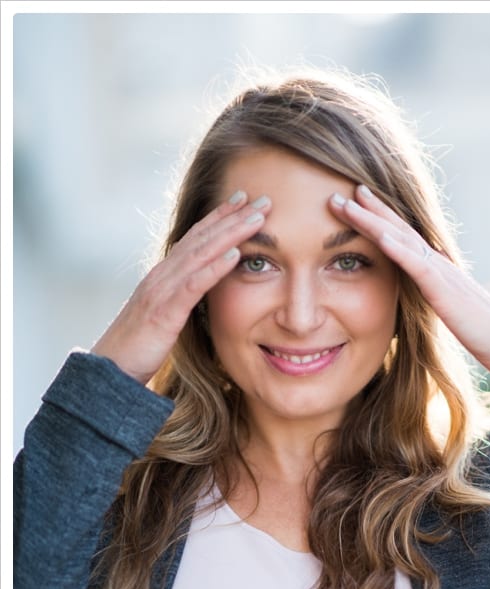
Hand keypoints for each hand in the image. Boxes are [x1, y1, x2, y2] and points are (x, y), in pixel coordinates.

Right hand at [91, 192, 270, 383]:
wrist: (109, 372)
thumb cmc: (137, 349)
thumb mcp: (163, 318)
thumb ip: (179, 301)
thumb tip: (196, 294)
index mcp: (163, 276)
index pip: (195, 239)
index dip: (219, 217)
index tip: (244, 200)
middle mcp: (161, 275)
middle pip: (202, 238)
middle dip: (233, 217)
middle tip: (262, 199)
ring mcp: (161, 291)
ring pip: (201, 254)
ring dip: (231, 234)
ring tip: (258, 218)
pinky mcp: (164, 313)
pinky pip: (192, 286)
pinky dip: (214, 269)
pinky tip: (236, 256)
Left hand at [329, 185, 489, 387]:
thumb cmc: (483, 333)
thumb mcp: (451, 310)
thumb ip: (437, 297)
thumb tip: (427, 292)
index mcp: (437, 269)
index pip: (404, 238)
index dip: (380, 218)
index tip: (357, 201)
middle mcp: (438, 263)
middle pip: (398, 229)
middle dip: (370, 209)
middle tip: (343, 190)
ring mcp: (441, 273)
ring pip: (402, 239)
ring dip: (374, 219)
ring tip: (350, 202)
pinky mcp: (444, 290)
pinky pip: (417, 265)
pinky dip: (397, 248)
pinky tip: (379, 235)